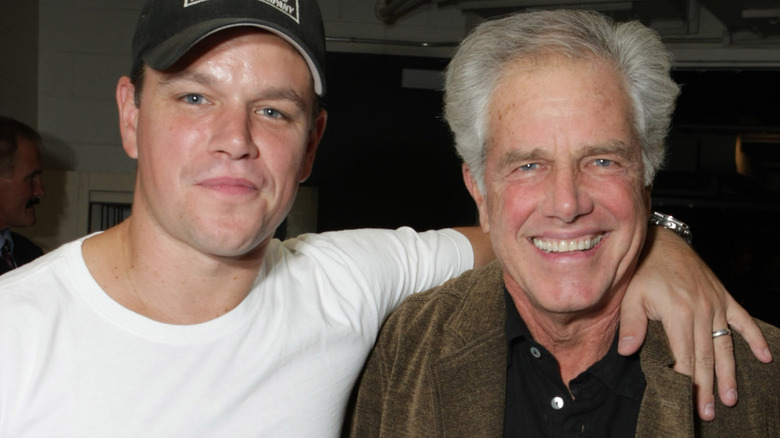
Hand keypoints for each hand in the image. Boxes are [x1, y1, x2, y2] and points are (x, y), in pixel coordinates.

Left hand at [618, 226, 771, 420]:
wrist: (660, 242)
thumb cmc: (642, 271)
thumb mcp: (630, 296)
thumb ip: (631, 325)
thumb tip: (627, 351)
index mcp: (678, 314)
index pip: (684, 357)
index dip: (686, 381)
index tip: (685, 401)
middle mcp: (702, 311)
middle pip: (706, 358)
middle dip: (707, 388)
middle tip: (709, 412)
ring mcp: (716, 304)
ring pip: (725, 345)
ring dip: (729, 373)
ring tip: (730, 397)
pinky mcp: (723, 297)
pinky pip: (743, 320)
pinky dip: (755, 338)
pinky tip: (765, 357)